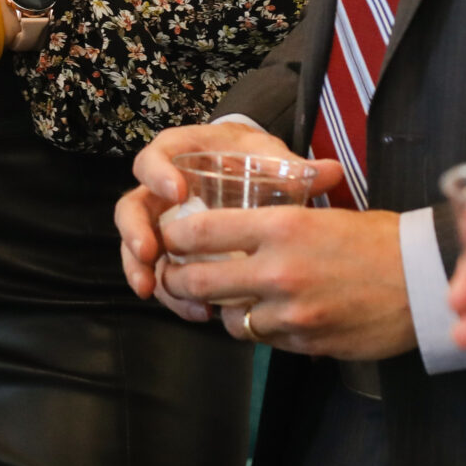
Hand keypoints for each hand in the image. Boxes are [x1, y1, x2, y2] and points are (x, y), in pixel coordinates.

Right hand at [117, 122, 303, 320]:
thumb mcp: (271, 159)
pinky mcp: (171, 251)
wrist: (248, 174)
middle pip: (133, 205)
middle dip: (135, 231)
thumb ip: (296, 167)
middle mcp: (162, 187)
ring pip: (136, 243)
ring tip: (151, 291)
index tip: (178, 193)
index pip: (158, 155)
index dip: (160, 173)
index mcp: (183, 154)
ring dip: (139, 268)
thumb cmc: (254, 162)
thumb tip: (332, 171)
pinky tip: (195, 311)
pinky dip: (171, 292)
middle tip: (149, 253)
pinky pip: (160, 271)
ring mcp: (162, 221)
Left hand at [158, 198, 414, 360]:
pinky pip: (264, 340)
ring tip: (234, 298)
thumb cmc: (374, 239)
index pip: (200, 232)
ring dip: (225, 310)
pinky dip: (261, 329)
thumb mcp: (319, 213)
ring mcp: (291, 312)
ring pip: (228, 319)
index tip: (170, 239)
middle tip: (179, 276)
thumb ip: (271, 224)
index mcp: (281, 226)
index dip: (174, 238)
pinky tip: (273, 316)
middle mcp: (279, 270)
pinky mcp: (306, 342)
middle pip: (199, 282)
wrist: (423, 280)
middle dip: (180, 281)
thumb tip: (226, 229)